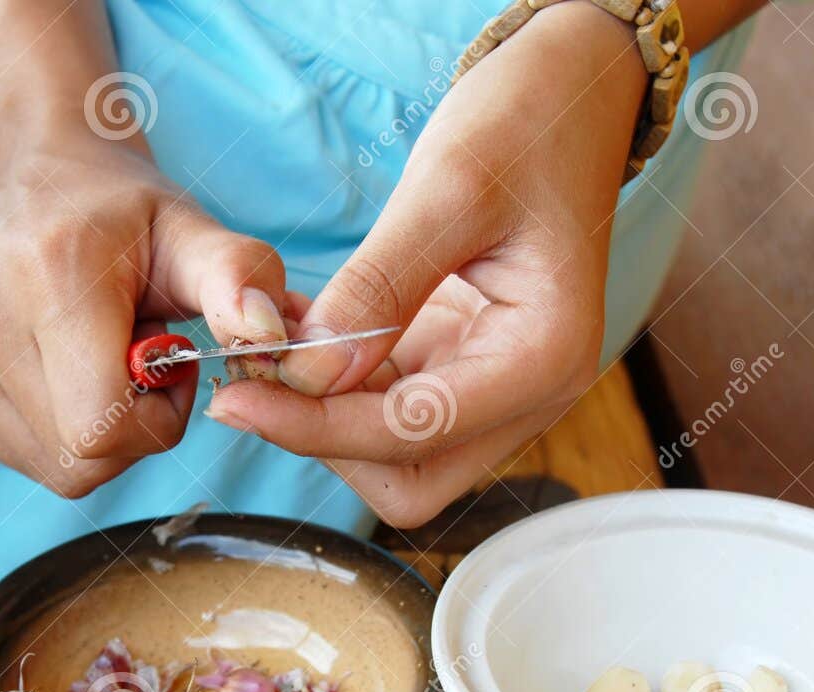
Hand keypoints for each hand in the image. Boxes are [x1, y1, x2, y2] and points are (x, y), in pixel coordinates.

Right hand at [0, 137, 287, 497]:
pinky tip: (56, 367)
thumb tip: (272, 332)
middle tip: (137, 361)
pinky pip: (16, 451)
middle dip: (129, 429)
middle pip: (78, 459)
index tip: (168, 367)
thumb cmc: (123, 216)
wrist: (30, 176)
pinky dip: (52, 428)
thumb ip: (241, 277)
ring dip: (91, 430)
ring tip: (93, 356)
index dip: (154, 421)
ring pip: (49, 465)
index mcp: (48, 278)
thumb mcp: (192, 231)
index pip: (102, 430)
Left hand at [204, 1, 645, 526]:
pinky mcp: (464, 364)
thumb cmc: (529, 123)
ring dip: (322, 414)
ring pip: (393, 452)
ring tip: (267, 345)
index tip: (238, 401)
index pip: (412, 434)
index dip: (316, 428)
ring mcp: (497, 384)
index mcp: (543, 358)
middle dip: (325, 440)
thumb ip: (378, 288)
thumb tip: (311, 375)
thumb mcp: (446, 189)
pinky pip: (389, 404)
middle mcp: (529, 391)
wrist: (574, 92)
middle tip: (253, 381)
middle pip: (409, 477)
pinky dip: (336, 382)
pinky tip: (296, 330)